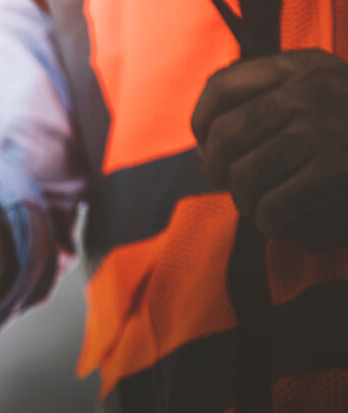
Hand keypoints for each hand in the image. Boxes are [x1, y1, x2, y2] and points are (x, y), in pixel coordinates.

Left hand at [192, 48, 347, 251]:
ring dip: (246, 202)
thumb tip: (209, 139)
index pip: (222, 87)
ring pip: (243, 176)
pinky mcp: (333, 169)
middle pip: (224, 137)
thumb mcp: (328, 96)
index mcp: (305, 66)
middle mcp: (310, 90)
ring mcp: (321, 128)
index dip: (202, 123)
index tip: (207, 147)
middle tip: (234, 187)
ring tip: (263, 207)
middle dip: (219, 171)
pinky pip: (270, 207)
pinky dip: (271, 222)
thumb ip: (278, 100)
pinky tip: (284, 223)